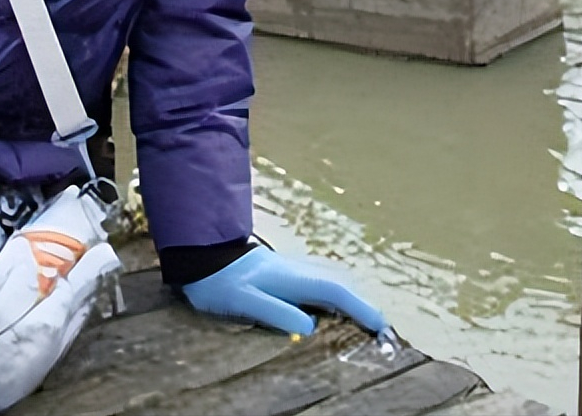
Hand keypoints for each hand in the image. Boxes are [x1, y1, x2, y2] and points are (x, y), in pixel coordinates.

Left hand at [182, 247, 387, 337]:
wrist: (199, 251)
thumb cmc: (220, 279)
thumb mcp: (246, 300)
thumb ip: (278, 313)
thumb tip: (311, 327)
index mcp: (293, 278)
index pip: (336, 292)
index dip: (361, 309)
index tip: (383, 328)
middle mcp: (297, 271)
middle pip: (339, 287)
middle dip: (361, 306)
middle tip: (379, 331)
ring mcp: (289, 270)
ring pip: (328, 285)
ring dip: (347, 302)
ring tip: (361, 325)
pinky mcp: (281, 273)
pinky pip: (315, 287)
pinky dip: (331, 300)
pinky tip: (328, 313)